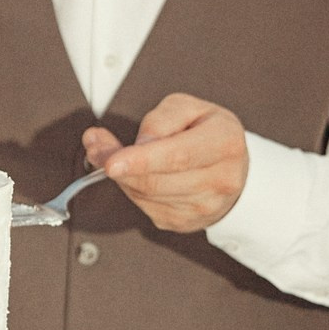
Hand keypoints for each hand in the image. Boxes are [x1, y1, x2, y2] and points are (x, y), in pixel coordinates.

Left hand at [80, 93, 247, 233]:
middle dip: (119, 165)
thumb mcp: (189, 107)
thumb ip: (162, 119)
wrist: (233, 167)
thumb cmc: (208, 132)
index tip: (111, 163)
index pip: (178, 156)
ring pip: (146, 195)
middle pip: (156, 181)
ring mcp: (204, 207)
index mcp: (225, 143)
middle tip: (96, 147)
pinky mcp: (186, 222)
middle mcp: (221, 179)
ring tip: (117, 157)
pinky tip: (137, 174)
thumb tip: (138, 143)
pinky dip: (132, 189)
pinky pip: (146, 207)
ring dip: (123, 176)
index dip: (141, 161)